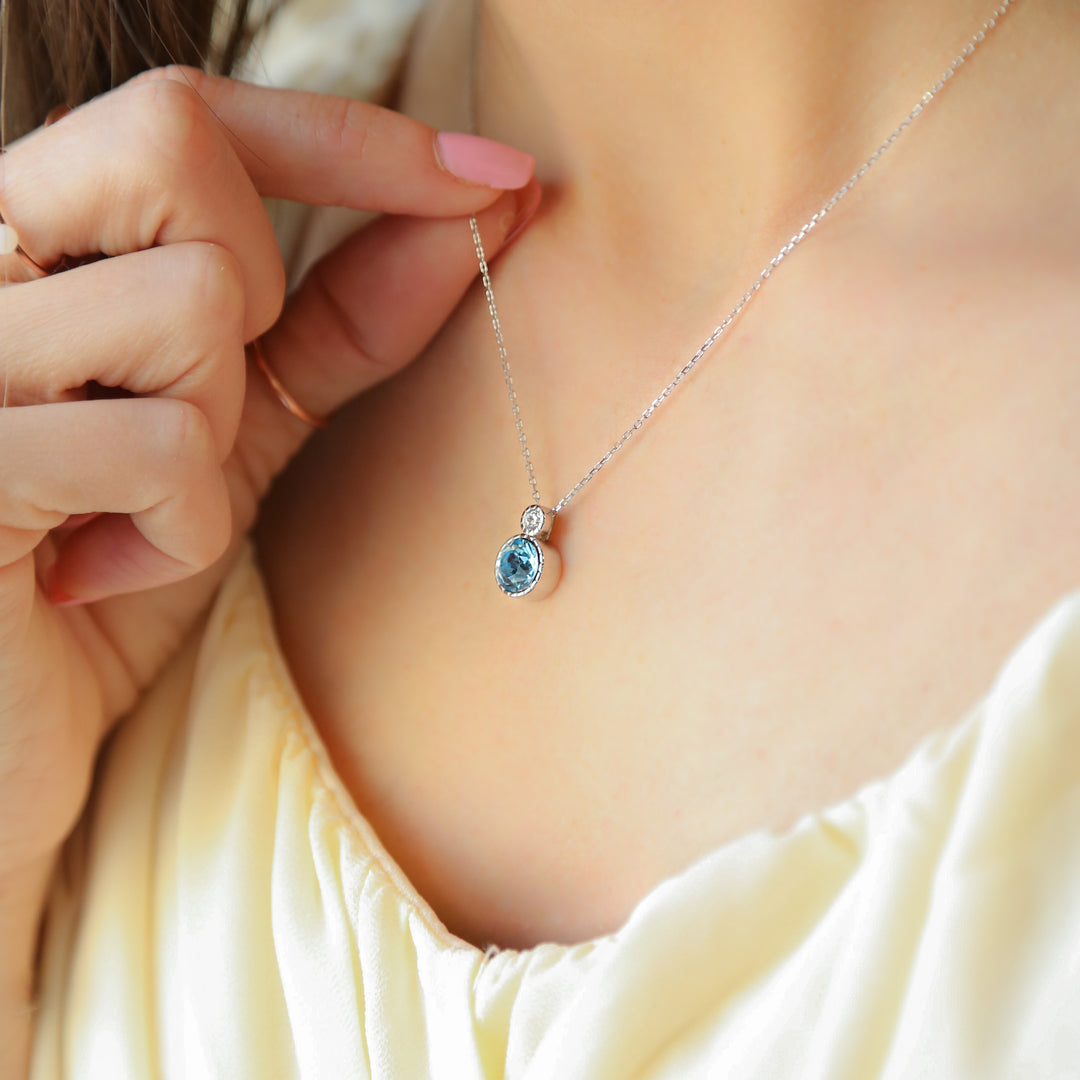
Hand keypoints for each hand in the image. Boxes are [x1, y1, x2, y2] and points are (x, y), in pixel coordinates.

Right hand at [0, 65, 539, 879]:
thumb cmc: (105, 579)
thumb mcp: (229, 438)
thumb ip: (330, 328)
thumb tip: (468, 222)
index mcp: (23, 242)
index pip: (189, 116)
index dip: (356, 140)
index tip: (495, 175)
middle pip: (173, 145)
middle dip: (252, 281)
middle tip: (206, 399)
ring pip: (190, 300)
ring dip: (212, 432)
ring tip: (134, 511)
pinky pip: (161, 445)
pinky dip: (177, 531)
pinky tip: (101, 574)